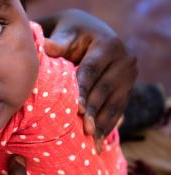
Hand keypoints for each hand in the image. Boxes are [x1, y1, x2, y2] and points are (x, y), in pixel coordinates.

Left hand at [40, 9, 136, 147]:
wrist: (88, 32)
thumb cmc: (71, 33)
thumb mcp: (65, 34)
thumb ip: (57, 43)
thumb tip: (44, 47)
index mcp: (109, 44)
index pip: (92, 70)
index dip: (84, 90)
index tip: (77, 109)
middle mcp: (125, 59)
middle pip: (105, 89)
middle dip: (94, 111)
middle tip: (86, 130)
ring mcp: (130, 75)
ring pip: (115, 102)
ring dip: (104, 123)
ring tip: (94, 142)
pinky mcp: (129, 88)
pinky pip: (119, 109)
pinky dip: (109, 125)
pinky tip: (100, 140)